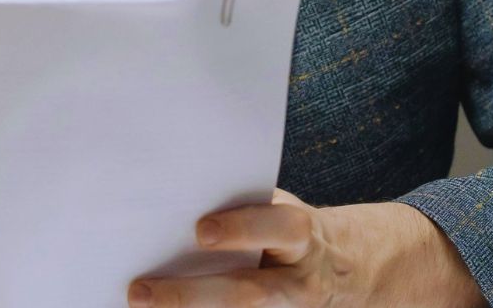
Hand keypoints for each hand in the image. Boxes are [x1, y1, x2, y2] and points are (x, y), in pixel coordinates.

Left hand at [126, 188, 486, 307]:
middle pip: (248, 294)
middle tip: (139, 292)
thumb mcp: (284, 213)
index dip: (243, 228)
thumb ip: (245, 209)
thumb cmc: (295, 231)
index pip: (279, 229)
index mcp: (303, 237)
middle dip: (190, 296)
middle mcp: (300, 282)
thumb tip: (180, 197)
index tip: (201, 231)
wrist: (352, 270)